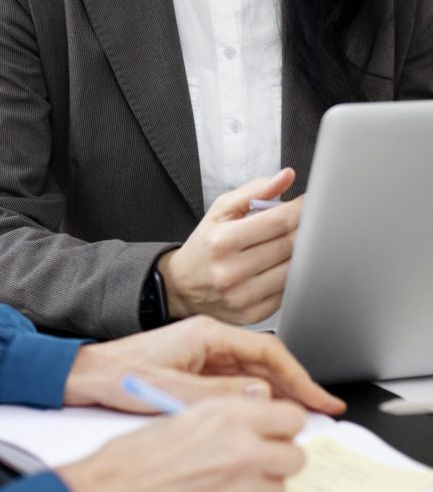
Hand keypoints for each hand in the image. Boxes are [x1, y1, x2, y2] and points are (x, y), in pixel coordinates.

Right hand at [57, 396, 305, 491]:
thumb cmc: (141, 452)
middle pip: (296, 453)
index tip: (276, 423)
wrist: (121, 491)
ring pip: (282, 483)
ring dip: (267, 478)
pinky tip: (224, 488)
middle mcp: (243, 448)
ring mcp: (243, 485)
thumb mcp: (186, 411)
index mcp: (229, 414)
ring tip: (238, 471)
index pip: (291, 415)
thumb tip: (253, 412)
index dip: (284, 421)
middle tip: (263, 449)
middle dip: (282, 452)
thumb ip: (228, 412)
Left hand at [63, 313, 344, 414]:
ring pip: (253, 371)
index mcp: (207, 333)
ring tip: (304, 415)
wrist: (90, 373)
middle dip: (296, 385)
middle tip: (324, 409)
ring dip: (279, 392)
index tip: (319, 398)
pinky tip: (267, 411)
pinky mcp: (196, 366)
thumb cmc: (123, 374)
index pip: (267, 351)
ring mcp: (203, 352)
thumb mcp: (175, 389)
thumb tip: (263, 394)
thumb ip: (221, 393)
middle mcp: (208, 338)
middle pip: (265, 360)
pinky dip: (256, 395)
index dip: (299, 377)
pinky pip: (236, 380)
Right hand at [159, 168, 301, 322]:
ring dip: (300, 253)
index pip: (277, 221)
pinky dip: (291, 275)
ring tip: (293, 242)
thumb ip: (254, 191)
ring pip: (293, 269)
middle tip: (306, 220)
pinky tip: (282, 265)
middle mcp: (231, 271)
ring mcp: (243, 296)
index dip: (300, 209)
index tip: (308, 202)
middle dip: (303, 229)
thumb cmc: (205, 244)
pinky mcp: (253, 314)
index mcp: (222, 240)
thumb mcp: (220, 211)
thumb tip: (286, 176)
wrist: (182, 286)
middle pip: (289, 245)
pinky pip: (287, 291)